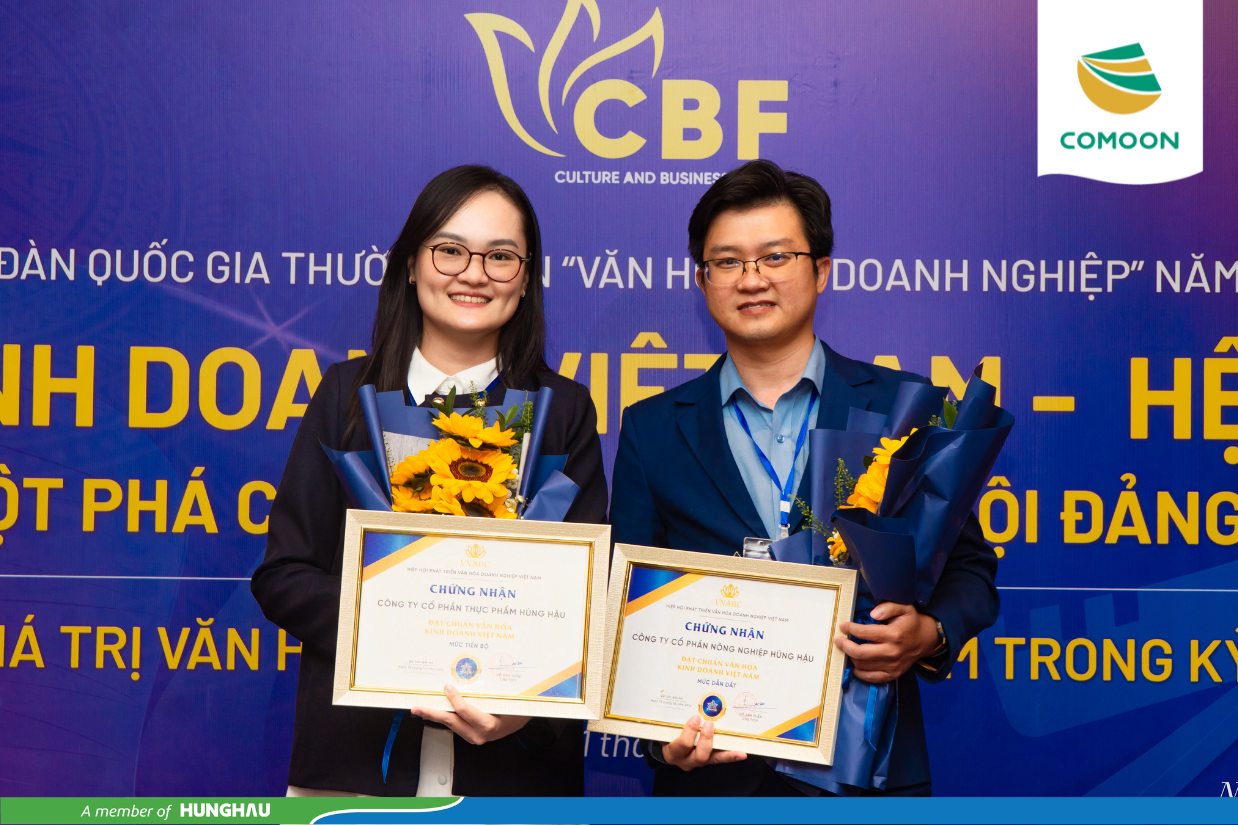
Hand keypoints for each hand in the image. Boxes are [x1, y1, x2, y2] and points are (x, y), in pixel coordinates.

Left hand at [410, 684, 529, 745]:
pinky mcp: (471, 736)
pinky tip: (437, 711)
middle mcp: (478, 734)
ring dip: (435, 716)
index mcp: (487, 724)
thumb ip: (487, 693)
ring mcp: (474, 737)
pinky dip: (445, 717)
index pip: (464, 711)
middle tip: (416, 707)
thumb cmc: (515, 709)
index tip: (447, 688)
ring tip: (421, 708)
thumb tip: (468, 677)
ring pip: (450, 725)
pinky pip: (455, 726)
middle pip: (450, 722)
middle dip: (431, 713)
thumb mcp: (504, 699)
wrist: (520, 722)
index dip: (454, 699)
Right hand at [661, 715, 746, 771]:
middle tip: (709, 724)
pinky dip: (730, 756)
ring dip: (725, 752)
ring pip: (712, 759)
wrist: (667, 750)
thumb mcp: (665, 729)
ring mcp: (698, 762)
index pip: (682, 745)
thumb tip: (683, 699)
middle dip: (706, 739)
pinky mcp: (707, 760)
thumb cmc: (666, 735)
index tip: (695, 717)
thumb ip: (672, 719)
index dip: (690, 732)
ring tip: (737, 748)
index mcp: (673, 752)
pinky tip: (742, 755)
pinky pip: (719, 759)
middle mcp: (686, 761)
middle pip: (699, 755)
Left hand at [834, 602, 940, 683]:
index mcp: (894, 634)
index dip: (850, 629)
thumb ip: (889, 607)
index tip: (842, 626)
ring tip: (847, 648)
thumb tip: (873, 614)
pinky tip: (855, 664)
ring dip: (850, 657)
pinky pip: (871, 678)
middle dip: (845, 646)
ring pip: (863, 666)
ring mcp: (892, 666)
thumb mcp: (904, 608)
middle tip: (837, 640)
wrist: (926, 640)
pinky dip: (859, 672)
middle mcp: (892, 652)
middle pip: (860, 653)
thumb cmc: (911, 622)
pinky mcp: (893, 674)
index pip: (865, 633)